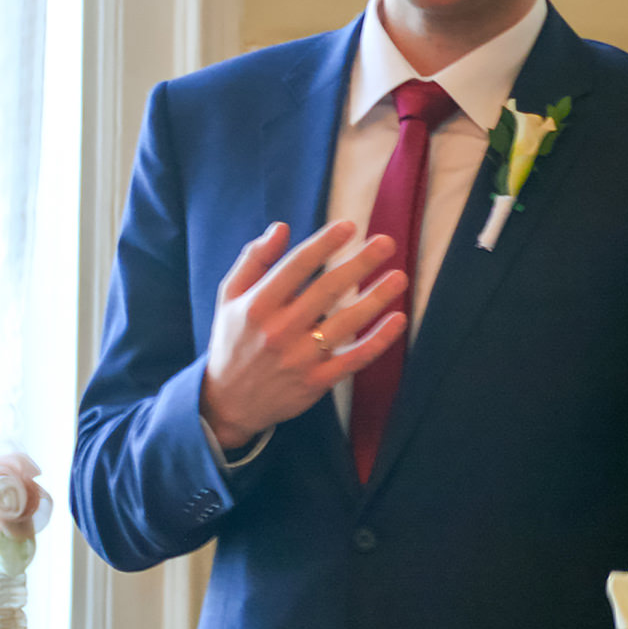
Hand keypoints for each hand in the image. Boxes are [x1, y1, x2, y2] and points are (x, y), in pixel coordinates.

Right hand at [199, 220, 406, 448]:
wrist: (228, 402)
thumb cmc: (233, 340)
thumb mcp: (230, 296)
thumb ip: (253, 260)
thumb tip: (281, 228)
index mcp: (257, 305)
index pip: (296, 266)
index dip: (324, 244)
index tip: (350, 226)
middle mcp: (279, 331)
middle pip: (327, 290)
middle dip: (359, 263)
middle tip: (386, 243)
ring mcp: (299, 358)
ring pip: (346, 324)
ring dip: (376, 298)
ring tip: (399, 277)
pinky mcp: (316, 382)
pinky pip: (353, 359)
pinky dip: (379, 341)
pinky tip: (397, 320)